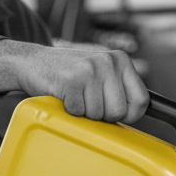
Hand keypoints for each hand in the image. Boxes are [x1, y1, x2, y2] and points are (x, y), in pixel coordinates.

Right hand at [0, 40, 148, 123]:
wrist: (34, 62)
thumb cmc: (72, 74)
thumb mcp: (102, 75)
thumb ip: (121, 90)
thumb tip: (139, 114)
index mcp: (120, 60)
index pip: (142, 100)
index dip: (131, 115)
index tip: (117, 113)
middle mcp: (108, 61)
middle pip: (120, 112)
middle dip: (104, 115)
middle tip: (89, 101)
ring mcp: (89, 69)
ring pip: (99, 115)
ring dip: (85, 113)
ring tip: (77, 96)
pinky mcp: (71, 80)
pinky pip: (79, 112)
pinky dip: (71, 111)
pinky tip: (66, 96)